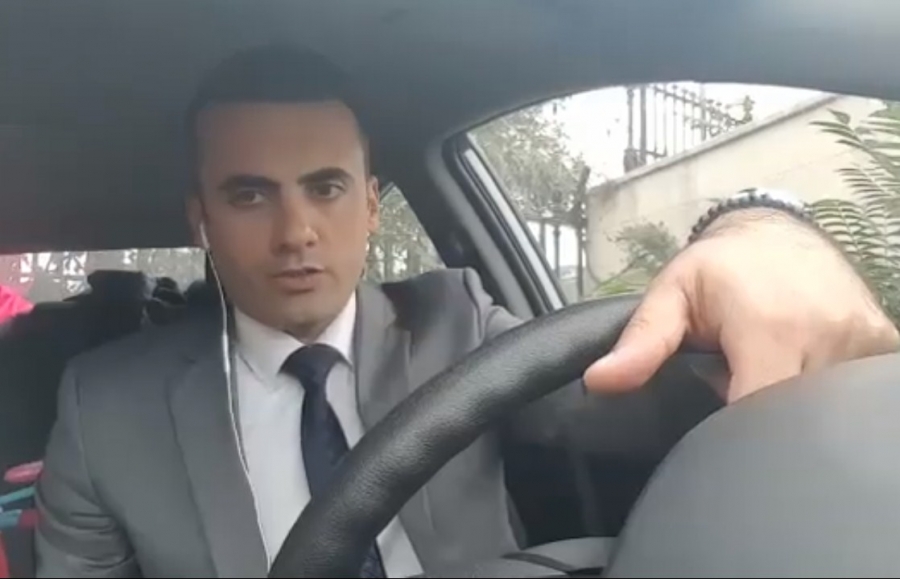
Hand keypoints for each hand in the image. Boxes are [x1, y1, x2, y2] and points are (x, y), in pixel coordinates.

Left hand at [583, 209, 899, 401]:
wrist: (779, 231)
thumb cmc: (719, 267)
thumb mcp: (672, 294)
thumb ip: (642, 342)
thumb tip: (600, 380)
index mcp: (770, 327)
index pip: (758, 412)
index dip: (733, 432)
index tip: (715, 424)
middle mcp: (826, 334)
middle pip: (792, 417)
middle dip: (759, 417)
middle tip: (736, 383)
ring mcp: (862, 340)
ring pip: (823, 406)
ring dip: (791, 399)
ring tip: (764, 369)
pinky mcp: (882, 342)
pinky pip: (854, 388)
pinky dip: (823, 390)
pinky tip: (799, 367)